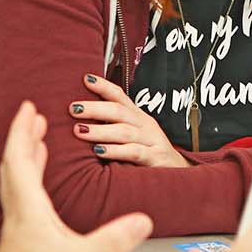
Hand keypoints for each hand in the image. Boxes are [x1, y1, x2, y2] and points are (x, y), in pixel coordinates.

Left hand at [0, 101, 153, 251]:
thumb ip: (113, 239)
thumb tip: (142, 220)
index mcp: (29, 209)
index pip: (22, 159)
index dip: (24, 132)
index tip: (29, 108)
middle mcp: (18, 213)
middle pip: (15, 164)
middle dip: (25, 137)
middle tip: (35, 117)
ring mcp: (17, 227)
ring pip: (16, 180)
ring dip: (26, 156)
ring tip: (38, 142)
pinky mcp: (20, 240)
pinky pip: (21, 197)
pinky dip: (30, 180)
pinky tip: (42, 188)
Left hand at [70, 73, 188, 167]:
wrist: (178, 173)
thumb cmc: (148, 152)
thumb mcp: (133, 135)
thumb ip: (113, 126)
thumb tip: (80, 119)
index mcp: (138, 116)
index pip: (120, 96)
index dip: (104, 86)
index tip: (85, 79)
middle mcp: (145, 125)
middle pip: (119, 111)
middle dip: (95, 108)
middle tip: (73, 108)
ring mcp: (151, 141)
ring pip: (124, 132)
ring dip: (100, 130)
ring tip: (79, 130)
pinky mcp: (155, 158)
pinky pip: (134, 152)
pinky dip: (115, 151)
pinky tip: (99, 152)